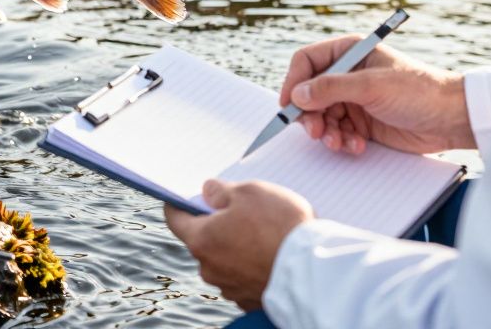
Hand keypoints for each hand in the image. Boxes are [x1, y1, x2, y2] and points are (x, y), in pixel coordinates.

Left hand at [165, 179, 312, 310]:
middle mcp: (209, 268)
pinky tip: (271, 255)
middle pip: (203, 241)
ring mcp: (230, 288)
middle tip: (239, 212)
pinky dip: (252, 266)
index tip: (185, 196)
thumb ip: (222, 190)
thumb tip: (207, 192)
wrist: (315, 272)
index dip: (178, 204)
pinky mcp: (250, 300)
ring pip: (224, 261)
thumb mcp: (251, 192)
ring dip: (236, 247)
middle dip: (216, 225)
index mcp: (201, 240)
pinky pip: (244, 277)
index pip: (175, 219)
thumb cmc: (281, 227)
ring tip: (262, 234)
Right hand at [280, 36, 472, 154]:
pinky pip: (338, 132)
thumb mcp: (372, 86)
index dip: (293, 82)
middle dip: (310, 114)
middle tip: (315, 132)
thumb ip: (330, 88)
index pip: (306, 62)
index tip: (288, 105)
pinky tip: (357, 146)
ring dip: (326, 132)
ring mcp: (354, 99)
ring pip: (321, 116)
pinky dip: (342, 141)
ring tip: (340, 143)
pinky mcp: (363, 122)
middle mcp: (348, 74)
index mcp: (350, 52)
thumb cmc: (419, 91)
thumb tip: (296, 95)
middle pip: (309, 93)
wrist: (453, 119)